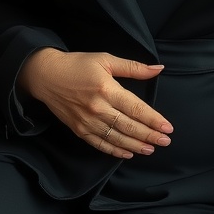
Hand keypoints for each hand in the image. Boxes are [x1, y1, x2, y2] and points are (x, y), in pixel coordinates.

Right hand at [18, 48, 173, 158]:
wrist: (46, 75)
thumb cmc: (77, 65)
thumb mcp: (105, 60)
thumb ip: (133, 67)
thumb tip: (158, 69)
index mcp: (106, 89)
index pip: (135, 108)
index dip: (153, 119)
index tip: (168, 127)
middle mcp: (97, 108)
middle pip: (128, 126)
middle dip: (149, 135)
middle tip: (165, 141)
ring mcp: (87, 121)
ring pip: (116, 138)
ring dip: (135, 145)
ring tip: (151, 149)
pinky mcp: (79, 130)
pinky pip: (99, 144)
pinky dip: (114, 150)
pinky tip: (128, 153)